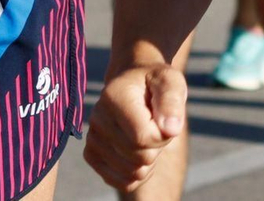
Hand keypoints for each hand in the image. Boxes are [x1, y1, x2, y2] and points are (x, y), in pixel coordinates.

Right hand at [83, 64, 186, 191]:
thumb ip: (172, 101)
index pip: (145, 138)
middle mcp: (97, 118)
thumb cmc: (155, 83)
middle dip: (157, 146)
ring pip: (132, 173)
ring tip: (146, 134)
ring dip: (148, 159)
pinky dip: (136, 173)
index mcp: (114, 97)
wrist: (133, 83)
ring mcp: (92, 137)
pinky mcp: (91, 154)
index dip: (164, 134)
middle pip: (140, 157)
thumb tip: (170, 130)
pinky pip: (121, 181)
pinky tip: (138, 151)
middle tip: (155, 125)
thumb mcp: (170, 81)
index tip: (163, 117)